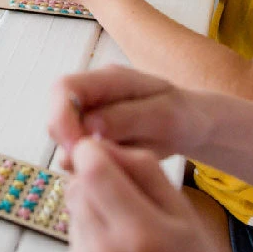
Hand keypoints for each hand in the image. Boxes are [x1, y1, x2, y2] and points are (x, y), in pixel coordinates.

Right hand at [50, 65, 212, 170]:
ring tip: (115, 169)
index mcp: (108, 79)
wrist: (194, 127)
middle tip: (94, 168)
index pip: (64, 88)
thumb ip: (127, 117)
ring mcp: (91, 117)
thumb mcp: (166, 115)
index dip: (61, 117)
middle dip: (69, 143)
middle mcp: (92, 95)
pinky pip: (79, 154)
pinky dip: (89, 167)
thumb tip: (87, 125)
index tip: (75, 149)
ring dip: (80, 158)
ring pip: (66, 139)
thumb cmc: (184, 115)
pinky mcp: (94, 139)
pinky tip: (115, 173)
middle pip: (58, 114)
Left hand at [66, 139, 248, 251]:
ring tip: (127, 230)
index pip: (90, 168)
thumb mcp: (181, 208)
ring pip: (71, 209)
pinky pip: (72, 237)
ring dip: (91, 207)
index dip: (94, 152)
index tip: (106, 153)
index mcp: (142, 234)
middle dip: (94, 179)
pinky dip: (89, 235)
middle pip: (76, 186)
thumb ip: (139, 167)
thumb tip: (95, 144)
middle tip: (127, 196)